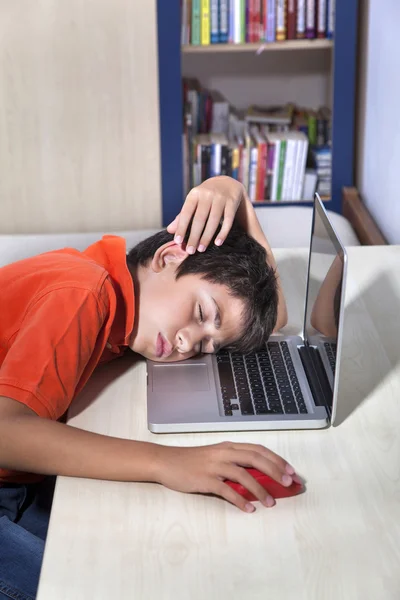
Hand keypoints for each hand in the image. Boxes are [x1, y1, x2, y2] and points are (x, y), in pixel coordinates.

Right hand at [152, 441, 298, 512]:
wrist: (166, 461)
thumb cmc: (192, 461)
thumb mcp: (216, 457)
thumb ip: (235, 464)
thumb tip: (259, 478)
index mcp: (229, 446)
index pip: (259, 450)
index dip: (277, 460)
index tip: (290, 471)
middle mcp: (224, 453)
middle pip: (256, 458)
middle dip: (275, 471)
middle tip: (288, 483)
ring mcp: (214, 466)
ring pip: (243, 474)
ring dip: (260, 489)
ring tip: (271, 503)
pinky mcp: (205, 479)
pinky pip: (226, 490)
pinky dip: (239, 500)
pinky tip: (248, 509)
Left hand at [167, 176, 245, 253]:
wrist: (227, 183)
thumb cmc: (205, 197)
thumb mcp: (193, 202)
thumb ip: (182, 216)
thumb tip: (170, 231)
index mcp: (194, 194)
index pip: (186, 212)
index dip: (181, 227)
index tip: (178, 241)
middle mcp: (207, 194)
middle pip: (200, 218)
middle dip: (194, 236)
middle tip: (190, 251)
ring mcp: (221, 198)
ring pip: (214, 220)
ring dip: (207, 237)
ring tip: (201, 249)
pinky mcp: (232, 202)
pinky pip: (228, 220)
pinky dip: (223, 233)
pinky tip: (217, 243)